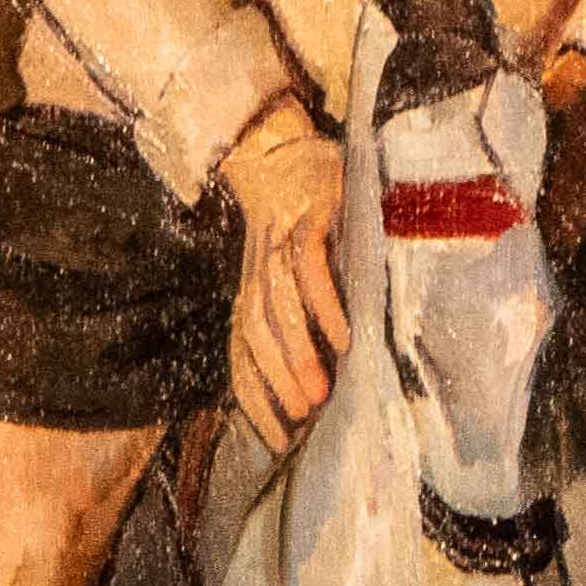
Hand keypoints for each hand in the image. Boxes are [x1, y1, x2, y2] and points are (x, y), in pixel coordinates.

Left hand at [217, 101, 347, 438]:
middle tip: (303, 420)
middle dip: (277, 382)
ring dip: (298, 353)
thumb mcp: (287, 268)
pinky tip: (343, 335)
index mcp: (250, 291)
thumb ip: (297, 312)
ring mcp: (278, 244)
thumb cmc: (296, 219)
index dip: (256, 399)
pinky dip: (323, 304)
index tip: (279, 440)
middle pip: (256, 336)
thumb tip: (327, 371)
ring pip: (278, 308)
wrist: (281, 146)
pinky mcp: (306, 217)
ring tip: (322, 392)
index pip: (242, 354)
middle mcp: (257, 273)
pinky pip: (309, 268)